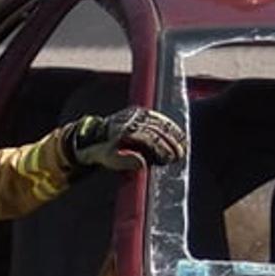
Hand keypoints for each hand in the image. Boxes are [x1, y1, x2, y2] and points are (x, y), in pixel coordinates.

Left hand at [66, 107, 187, 172]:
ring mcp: (136, 114)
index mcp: (124, 131)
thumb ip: (123, 161)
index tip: (169, 159)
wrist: (92, 135)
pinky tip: (179, 135)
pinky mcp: (140, 112)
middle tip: (178, 156)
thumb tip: (141, 163)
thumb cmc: (101, 151)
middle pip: (157, 131)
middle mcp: (131, 120)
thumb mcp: (107, 159)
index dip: (161, 149)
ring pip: (160, 123)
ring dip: (173, 135)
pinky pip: (159, 118)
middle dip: (170, 144)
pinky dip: (170, 127)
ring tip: (182, 148)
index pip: (148, 139)